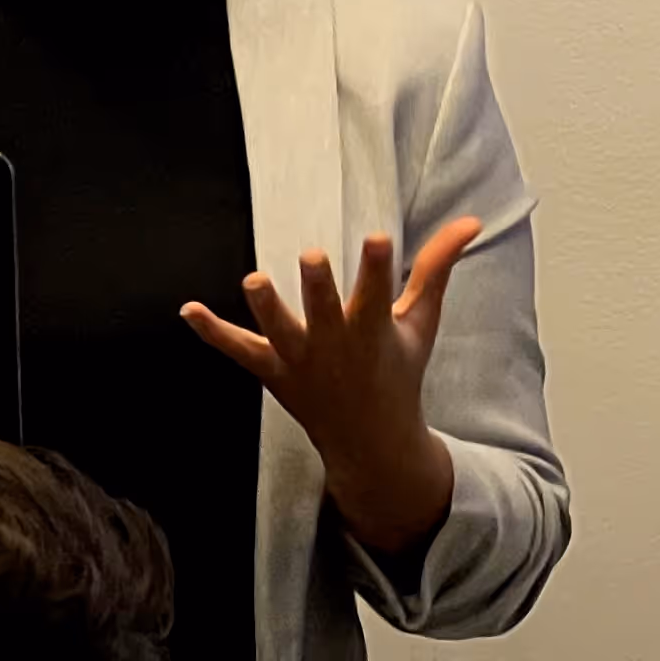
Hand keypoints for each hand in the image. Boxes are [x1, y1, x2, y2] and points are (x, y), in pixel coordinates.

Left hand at [184, 217, 480, 560]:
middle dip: (317, 287)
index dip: (377, 266)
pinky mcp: (272, 371)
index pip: (378, 293)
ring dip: (265, 308)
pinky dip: (212, 332)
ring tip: (253, 279)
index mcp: (374, 333)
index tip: (378, 237)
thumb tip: (472, 221)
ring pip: (277, 333)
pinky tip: (188, 310)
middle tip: (312, 255)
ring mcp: (299, 363)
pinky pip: (237, 351)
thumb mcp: (422, 322)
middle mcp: (334, 348)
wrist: (369, 439)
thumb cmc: (399, 370)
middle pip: (323, 313)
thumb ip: (437, 268)